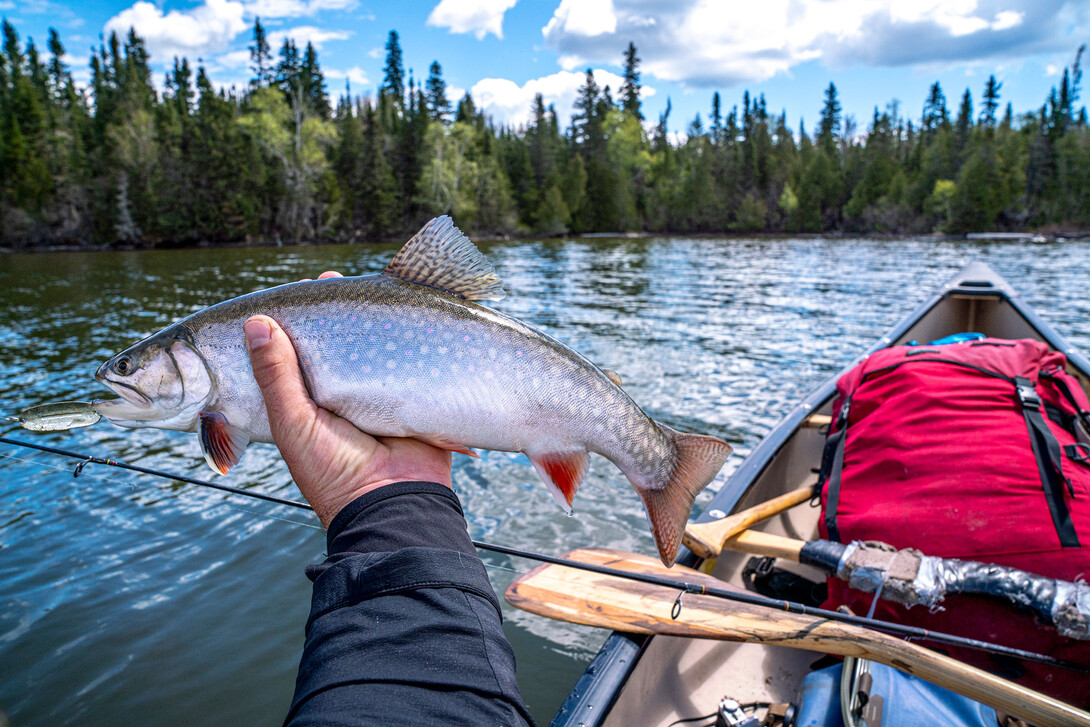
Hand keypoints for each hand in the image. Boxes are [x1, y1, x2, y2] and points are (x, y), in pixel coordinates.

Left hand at [243, 272, 452, 527]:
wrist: (395, 504)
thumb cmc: (333, 471)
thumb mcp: (292, 422)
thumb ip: (275, 374)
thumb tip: (256, 322)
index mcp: (305, 404)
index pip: (292, 356)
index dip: (290, 326)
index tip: (290, 297)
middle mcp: (339, 397)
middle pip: (333, 346)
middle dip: (333, 313)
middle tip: (329, 282)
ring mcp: (376, 397)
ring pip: (369, 349)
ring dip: (368, 320)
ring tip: (361, 286)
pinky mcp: (411, 397)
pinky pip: (408, 362)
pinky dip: (405, 338)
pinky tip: (401, 310)